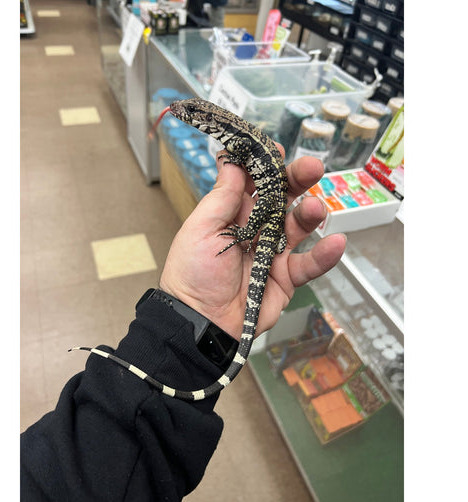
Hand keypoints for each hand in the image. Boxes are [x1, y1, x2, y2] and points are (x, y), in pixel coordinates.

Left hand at [159, 146, 345, 339]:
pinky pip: (309, 265)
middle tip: (312, 168)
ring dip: (311, 215)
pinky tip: (336, 243)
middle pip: (283, 199)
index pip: (255, 183)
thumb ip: (222, 197)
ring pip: (298, 227)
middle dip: (297, 181)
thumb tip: (232, 161)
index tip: (277, 152)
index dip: (267, 166)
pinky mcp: (286, 278)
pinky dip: (324, 255)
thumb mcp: (202, 229)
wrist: (200, 321)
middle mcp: (256, 229)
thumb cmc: (193, 273)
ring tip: (316, 208)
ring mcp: (273, 253)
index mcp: (233, 214)